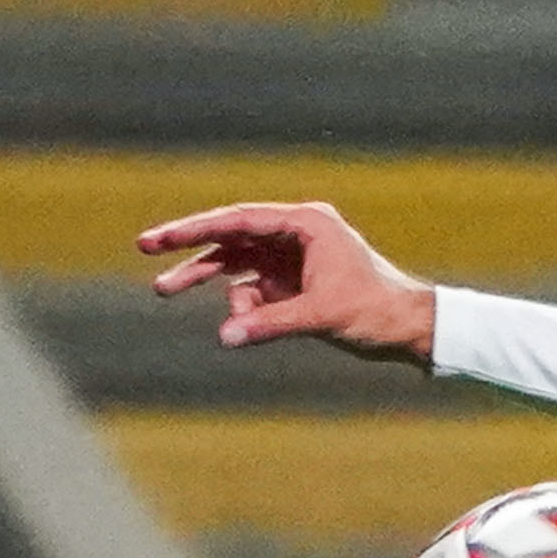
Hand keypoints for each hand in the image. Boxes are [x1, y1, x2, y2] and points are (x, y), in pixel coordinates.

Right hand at [138, 202, 436, 362]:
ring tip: (162, 290)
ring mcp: (294, 256)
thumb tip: (225, 337)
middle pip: (231, 233)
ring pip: (237, 260)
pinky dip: (239, 303)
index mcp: (308, 224)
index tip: (161, 238)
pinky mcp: (294, 280)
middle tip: (145, 248)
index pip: (239, 219)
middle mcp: (297, 233)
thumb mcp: (321, 316)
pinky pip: (253, 286)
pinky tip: (235, 323)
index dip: (195, 228)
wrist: (411, 328)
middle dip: (189, 245)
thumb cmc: (376, 312)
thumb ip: (270, 324)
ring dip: (204, 275)